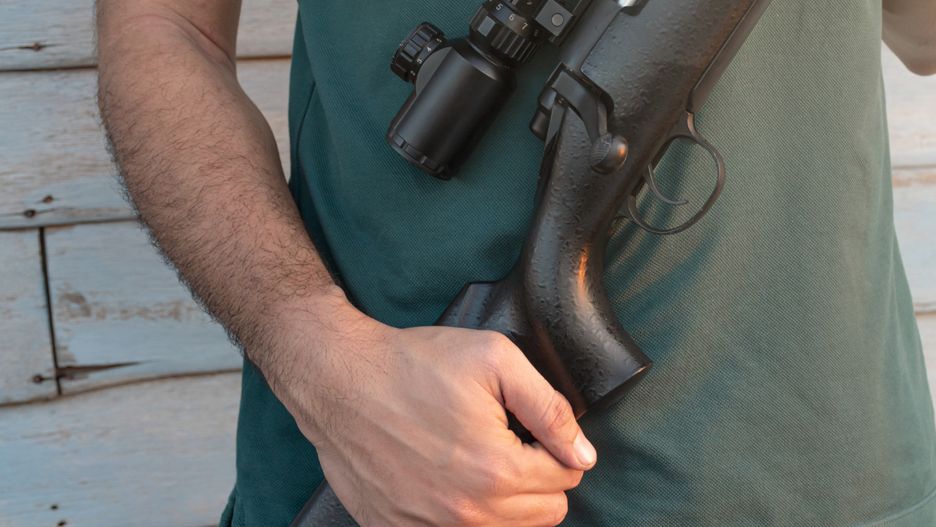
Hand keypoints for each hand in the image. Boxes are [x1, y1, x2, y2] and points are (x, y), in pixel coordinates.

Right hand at [268, 295, 596, 525]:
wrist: (339, 379)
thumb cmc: (412, 364)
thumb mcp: (494, 359)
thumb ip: (549, 408)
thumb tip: (583, 453)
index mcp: (496, 470)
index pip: (567, 476)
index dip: (554, 444)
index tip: (526, 425)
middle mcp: (467, 512)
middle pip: (546, 513)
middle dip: (537, 476)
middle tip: (506, 440)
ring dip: (507, 500)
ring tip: (480, 459)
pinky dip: (465, 514)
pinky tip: (447, 479)